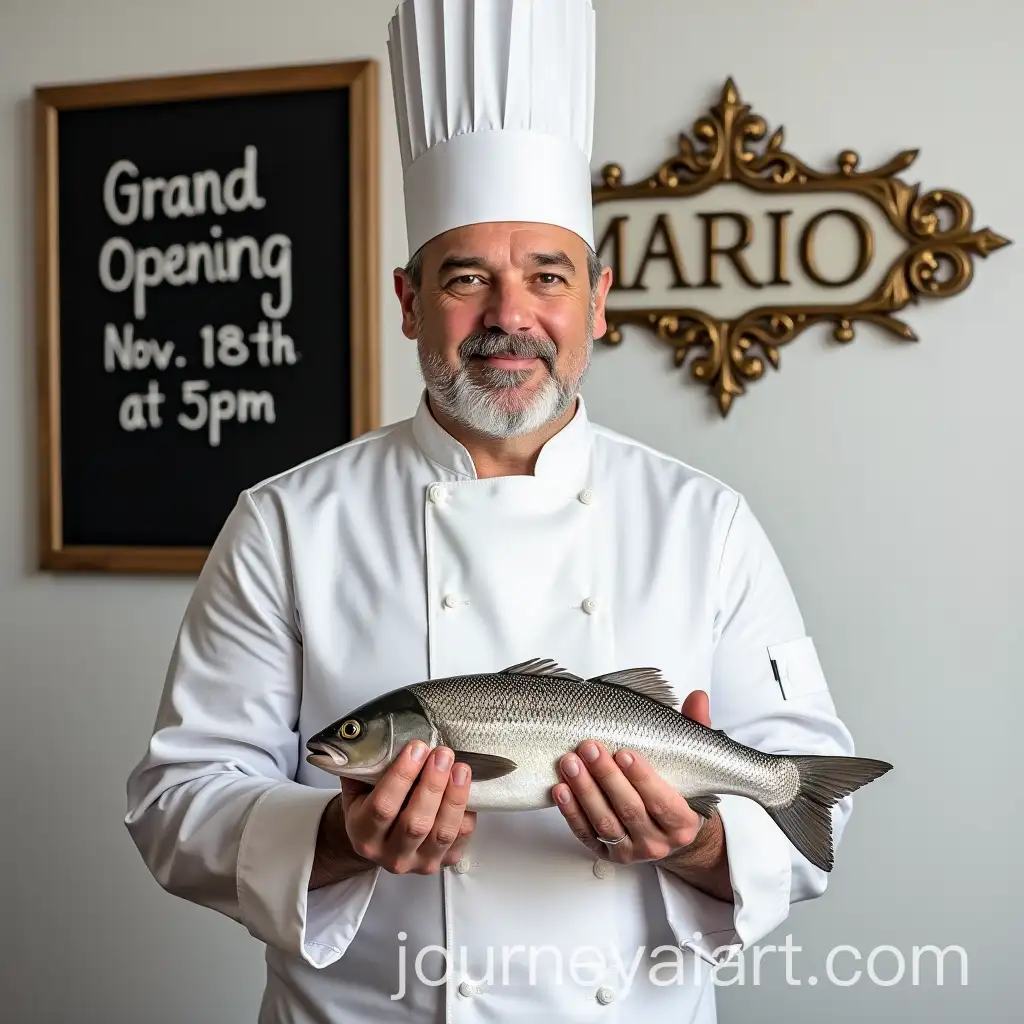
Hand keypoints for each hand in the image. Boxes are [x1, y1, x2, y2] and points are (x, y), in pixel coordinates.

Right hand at [312, 741, 475, 884]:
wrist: (380, 840)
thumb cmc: (371, 805)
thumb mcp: (358, 787)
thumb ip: (365, 766)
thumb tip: (374, 732)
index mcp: (364, 833)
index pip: (383, 807)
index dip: (402, 776)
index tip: (417, 747)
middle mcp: (390, 855)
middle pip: (415, 823)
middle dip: (432, 785)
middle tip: (443, 754)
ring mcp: (419, 863)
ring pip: (441, 833)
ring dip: (454, 798)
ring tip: (461, 769)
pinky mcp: (444, 862)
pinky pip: (461, 838)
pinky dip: (467, 812)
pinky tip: (466, 789)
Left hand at [552, 690, 719, 865]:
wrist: (668, 833)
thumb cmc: (677, 792)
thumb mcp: (690, 763)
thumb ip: (694, 729)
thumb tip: (697, 697)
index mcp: (682, 823)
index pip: (663, 803)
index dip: (643, 778)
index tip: (625, 752)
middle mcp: (657, 843)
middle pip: (629, 810)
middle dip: (607, 777)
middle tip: (590, 747)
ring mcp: (629, 850)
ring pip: (604, 822)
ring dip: (584, 791)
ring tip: (570, 763)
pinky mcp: (605, 853)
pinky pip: (585, 834)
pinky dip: (570, 812)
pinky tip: (561, 790)